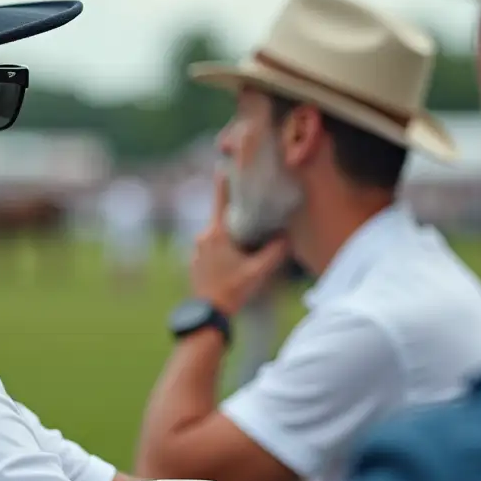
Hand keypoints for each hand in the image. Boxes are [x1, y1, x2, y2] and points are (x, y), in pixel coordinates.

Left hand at [190, 172, 289, 316]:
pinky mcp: (194, 263)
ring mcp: (196, 251)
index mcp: (217, 234)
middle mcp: (203, 237)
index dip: (223, 183)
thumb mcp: (258, 271)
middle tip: (249, 216)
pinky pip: (209, 250)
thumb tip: (287, 237)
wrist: (208, 314)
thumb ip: (275, 252)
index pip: (220, 201)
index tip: (222, 166)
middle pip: (221, 220)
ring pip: (215, 237)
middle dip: (234, 218)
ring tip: (243, 245)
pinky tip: (231, 262)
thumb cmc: (232, 290)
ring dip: (228, 238)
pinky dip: (220, 251)